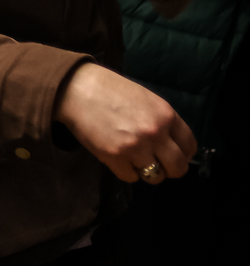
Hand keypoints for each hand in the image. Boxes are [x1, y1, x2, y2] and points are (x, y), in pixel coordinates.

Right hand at [54, 62, 195, 182]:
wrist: (76, 88)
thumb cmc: (110, 89)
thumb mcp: (145, 99)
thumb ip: (161, 121)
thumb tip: (171, 144)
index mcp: (166, 115)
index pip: (190, 146)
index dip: (182, 153)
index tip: (172, 154)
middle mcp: (155, 133)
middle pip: (178, 168)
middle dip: (169, 169)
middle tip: (157, 164)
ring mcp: (135, 147)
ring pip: (154, 176)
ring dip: (146, 171)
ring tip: (133, 159)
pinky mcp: (114, 157)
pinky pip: (130, 177)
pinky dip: (125, 171)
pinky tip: (117, 157)